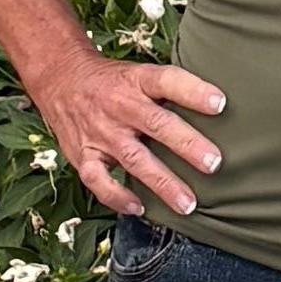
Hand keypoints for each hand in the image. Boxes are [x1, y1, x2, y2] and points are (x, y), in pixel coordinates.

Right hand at [39, 52, 226, 219]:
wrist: (60, 78)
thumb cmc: (113, 81)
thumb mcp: (139, 73)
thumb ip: (170, 91)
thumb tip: (218, 109)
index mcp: (136, 80)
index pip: (166, 81)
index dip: (193, 91)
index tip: (220, 104)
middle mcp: (120, 105)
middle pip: (156, 123)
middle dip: (186, 144)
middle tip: (214, 163)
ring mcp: (101, 132)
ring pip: (134, 158)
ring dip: (162, 183)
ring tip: (188, 203)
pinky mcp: (83, 154)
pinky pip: (98, 180)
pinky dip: (117, 196)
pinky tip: (138, 208)